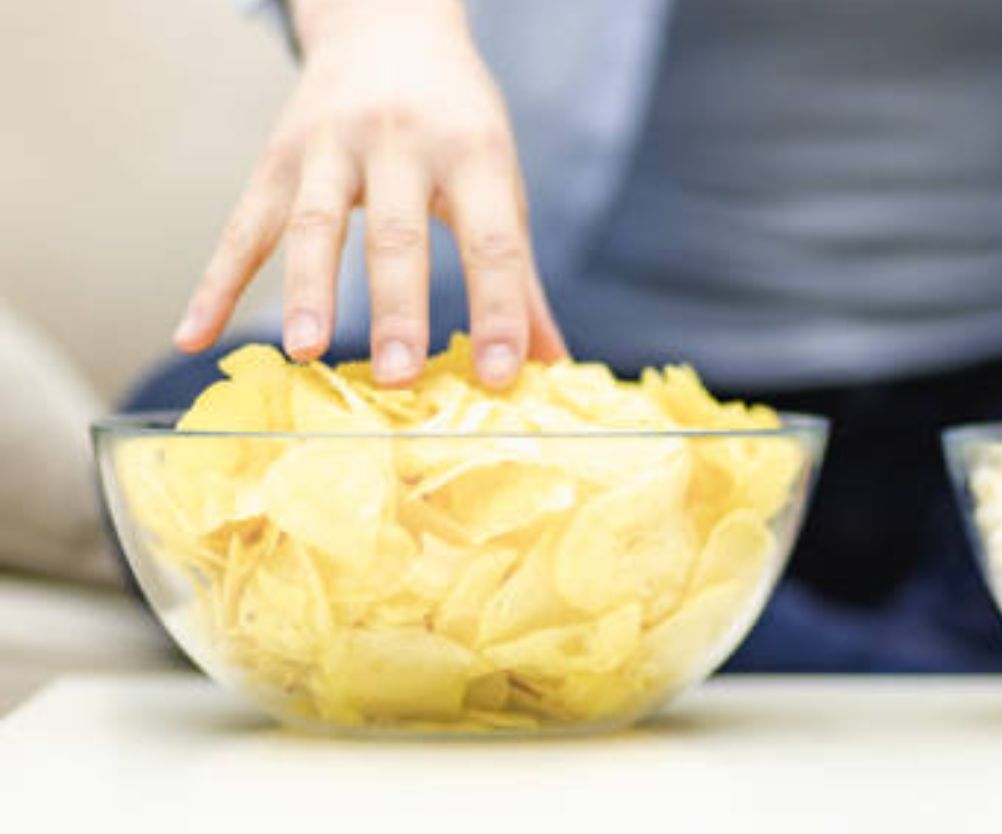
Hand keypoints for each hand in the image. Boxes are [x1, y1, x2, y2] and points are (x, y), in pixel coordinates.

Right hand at [172, 0, 564, 387]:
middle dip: (397, 307)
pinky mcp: (275, 158)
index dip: (498, 311)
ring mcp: (329, 147)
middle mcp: (399, 143)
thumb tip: (554, 363)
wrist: (386, 29)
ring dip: (307, 292)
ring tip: (306, 352)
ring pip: (312, 225)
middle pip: (395, 234)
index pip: (493, 242)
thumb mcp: (500, 182)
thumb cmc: (456, 123)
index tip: (501, 376)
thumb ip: (520, 277)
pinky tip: (195, 336)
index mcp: (472, 153)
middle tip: (399, 377)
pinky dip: (215, 283)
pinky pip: (241, 227)